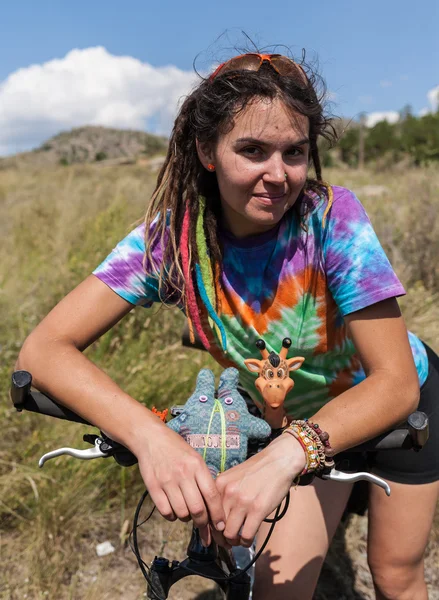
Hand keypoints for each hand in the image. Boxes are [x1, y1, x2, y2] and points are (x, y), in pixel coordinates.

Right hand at [134, 418, 228, 546]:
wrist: (152, 439)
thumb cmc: (178, 450)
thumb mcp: (196, 458)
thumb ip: (204, 479)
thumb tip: (215, 506)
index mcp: (197, 465)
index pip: (212, 496)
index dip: (218, 515)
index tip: (220, 526)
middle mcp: (183, 474)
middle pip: (198, 509)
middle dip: (203, 523)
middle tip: (204, 527)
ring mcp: (167, 481)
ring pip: (182, 513)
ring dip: (187, 519)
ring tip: (187, 513)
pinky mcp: (153, 487)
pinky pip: (166, 512)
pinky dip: (172, 516)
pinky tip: (174, 510)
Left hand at [215, 434, 305, 546]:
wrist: (278, 461)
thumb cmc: (257, 470)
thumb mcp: (233, 477)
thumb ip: (223, 492)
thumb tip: (216, 516)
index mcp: (219, 484)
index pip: (207, 512)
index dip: (210, 527)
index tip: (215, 534)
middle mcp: (228, 493)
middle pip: (216, 526)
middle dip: (221, 537)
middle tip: (227, 541)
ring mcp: (243, 502)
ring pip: (229, 534)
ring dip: (233, 542)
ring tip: (238, 540)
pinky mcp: (258, 510)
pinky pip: (246, 535)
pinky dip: (246, 542)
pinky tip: (248, 539)